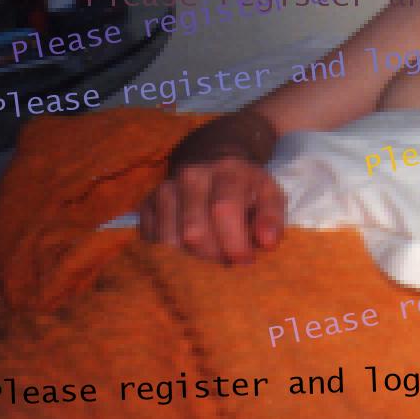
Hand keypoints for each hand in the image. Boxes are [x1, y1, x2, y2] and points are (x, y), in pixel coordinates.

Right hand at [139, 156, 285, 263]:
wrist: (213, 157)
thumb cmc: (245, 185)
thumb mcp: (269, 193)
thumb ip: (272, 217)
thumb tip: (267, 242)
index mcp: (227, 171)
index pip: (223, 210)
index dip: (234, 242)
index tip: (245, 261)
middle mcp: (191, 176)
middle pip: (193, 231)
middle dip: (213, 256)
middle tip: (227, 261)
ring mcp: (165, 188)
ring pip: (169, 240)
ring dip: (190, 258)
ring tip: (209, 255)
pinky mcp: (147, 203)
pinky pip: (151, 240)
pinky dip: (169, 254)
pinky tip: (188, 249)